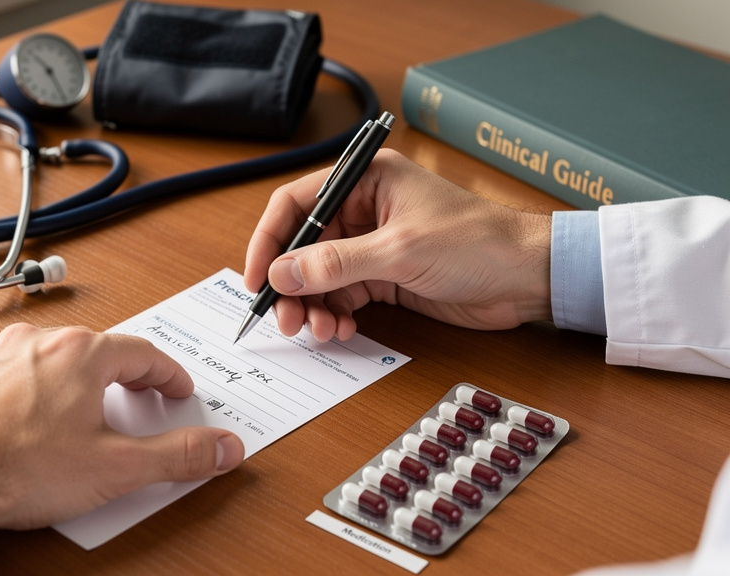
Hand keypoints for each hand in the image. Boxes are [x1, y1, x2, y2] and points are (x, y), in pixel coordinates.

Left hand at [0, 324, 244, 530]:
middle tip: (138, 399)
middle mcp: (38, 341)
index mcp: (81, 353)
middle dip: (123, 376)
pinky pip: (12, 373)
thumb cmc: (19, 467)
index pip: (143, 353)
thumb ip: (177, 456)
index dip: (168, 375)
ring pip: (52, 358)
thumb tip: (222, 447)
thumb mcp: (116, 468)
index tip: (176, 391)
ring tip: (84, 414)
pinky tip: (31, 421)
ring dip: (75, 380)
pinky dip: (32, 390)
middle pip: (97, 351)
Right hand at [244, 149, 551, 340]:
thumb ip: (336, 263)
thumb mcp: (399, 251)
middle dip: (291, 284)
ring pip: (320, 277)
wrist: (529, 276)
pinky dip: (335, 315)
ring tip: (321, 331)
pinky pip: (343, 296)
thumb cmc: (477, 242)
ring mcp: (372, 245)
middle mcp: (363, 210)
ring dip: (313, 306)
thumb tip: (282, 273)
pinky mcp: (385, 276)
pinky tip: (341, 330)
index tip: (258, 278)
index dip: (270, 240)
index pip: (296, 204)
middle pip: (303, 246)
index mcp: (364, 181)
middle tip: (287, 319)